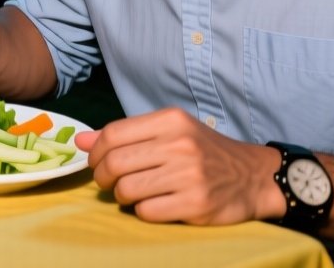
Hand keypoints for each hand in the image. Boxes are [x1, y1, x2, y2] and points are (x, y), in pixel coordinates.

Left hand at [77, 108, 284, 224]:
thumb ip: (126, 135)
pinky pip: (147, 211)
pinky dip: (143, 211)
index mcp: (171, 121)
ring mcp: (189, 176)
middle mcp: (179, 145)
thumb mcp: (170, 132)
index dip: (96, 152)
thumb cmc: (204, 151)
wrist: (254, 177)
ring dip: (122, 196)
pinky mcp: (195, 204)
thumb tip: (80, 141)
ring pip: (127, 190)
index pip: (113, 134)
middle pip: (115, 163)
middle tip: (109, 182)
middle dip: (103, 177)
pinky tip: (154, 205)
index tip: (97, 163)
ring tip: (132, 194)